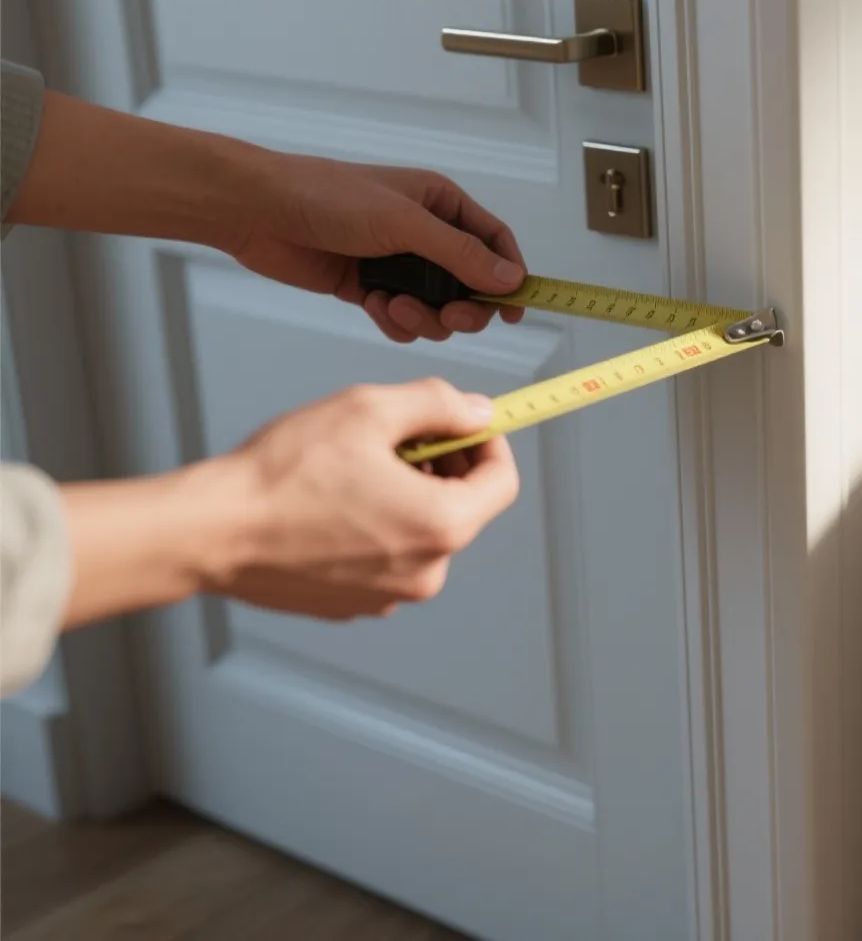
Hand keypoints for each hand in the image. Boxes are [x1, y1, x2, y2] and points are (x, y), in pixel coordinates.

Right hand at [208, 378, 520, 618]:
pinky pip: (385, 557)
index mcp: (443, 526)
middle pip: (461, 506)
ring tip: (351, 469)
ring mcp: (389, 597)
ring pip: (420, 531)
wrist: (210, 532)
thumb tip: (477, 411)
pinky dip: (373, 526)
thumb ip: (438, 404)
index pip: (502, 481)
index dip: (486, 443)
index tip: (461, 423)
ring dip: (403, 494)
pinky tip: (329, 504)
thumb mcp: (369, 410)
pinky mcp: (353, 605)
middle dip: (439, 465)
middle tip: (394, 436)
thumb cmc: (283, 473)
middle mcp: (426, 572)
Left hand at [234, 155, 529, 342]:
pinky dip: (395, 322)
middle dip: (464, 307)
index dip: (510, 275)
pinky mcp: (371, 288)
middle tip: (449, 317)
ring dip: (424, 318)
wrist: (258, 211)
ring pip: (438, 308)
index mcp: (441, 204)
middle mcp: (425, 233)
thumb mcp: (404, 223)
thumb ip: (461, 254)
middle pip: (472, 284)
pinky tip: (374, 306)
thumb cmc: (329, 198)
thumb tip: (511, 280)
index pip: (494, 241)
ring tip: (393, 306)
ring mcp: (398, 263)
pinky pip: (403, 318)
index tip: (515, 309)